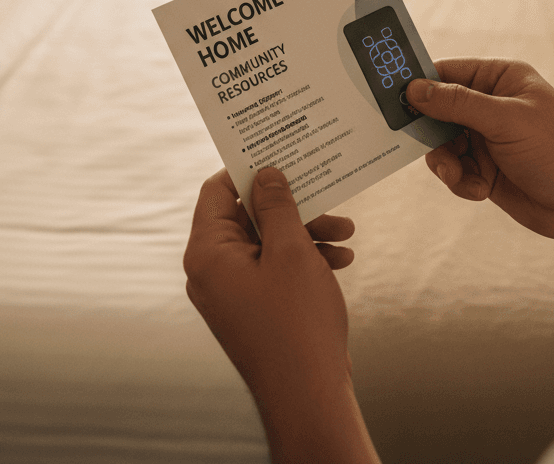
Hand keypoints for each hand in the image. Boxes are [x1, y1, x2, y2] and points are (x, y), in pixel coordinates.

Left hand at [184, 167, 354, 400]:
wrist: (309, 396)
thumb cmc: (296, 325)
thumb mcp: (291, 251)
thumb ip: (277, 205)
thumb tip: (266, 173)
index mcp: (207, 254)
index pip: (216, 192)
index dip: (247, 170)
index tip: (279, 157)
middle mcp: (212, 271)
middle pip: (246, 216)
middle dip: (290, 206)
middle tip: (325, 195)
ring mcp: (232, 292)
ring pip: (266, 242)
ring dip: (305, 231)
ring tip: (345, 230)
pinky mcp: (254, 307)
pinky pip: (274, 268)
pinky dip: (304, 259)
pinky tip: (340, 258)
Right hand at [407, 58, 553, 242]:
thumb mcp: (506, 120)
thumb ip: (457, 103)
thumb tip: (414, 89)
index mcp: (500, 78)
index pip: (447, 72)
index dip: (419, 84)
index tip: (392, 98)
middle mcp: (490, 104)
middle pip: (437, 110)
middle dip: (431, 133)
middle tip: (426, 146)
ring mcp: (486, 137)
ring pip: (440, 143)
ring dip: (446, 162)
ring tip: (460, 176)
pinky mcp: (484, 167)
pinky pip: (453, 169)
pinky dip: (460, 181)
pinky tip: (479, 190)